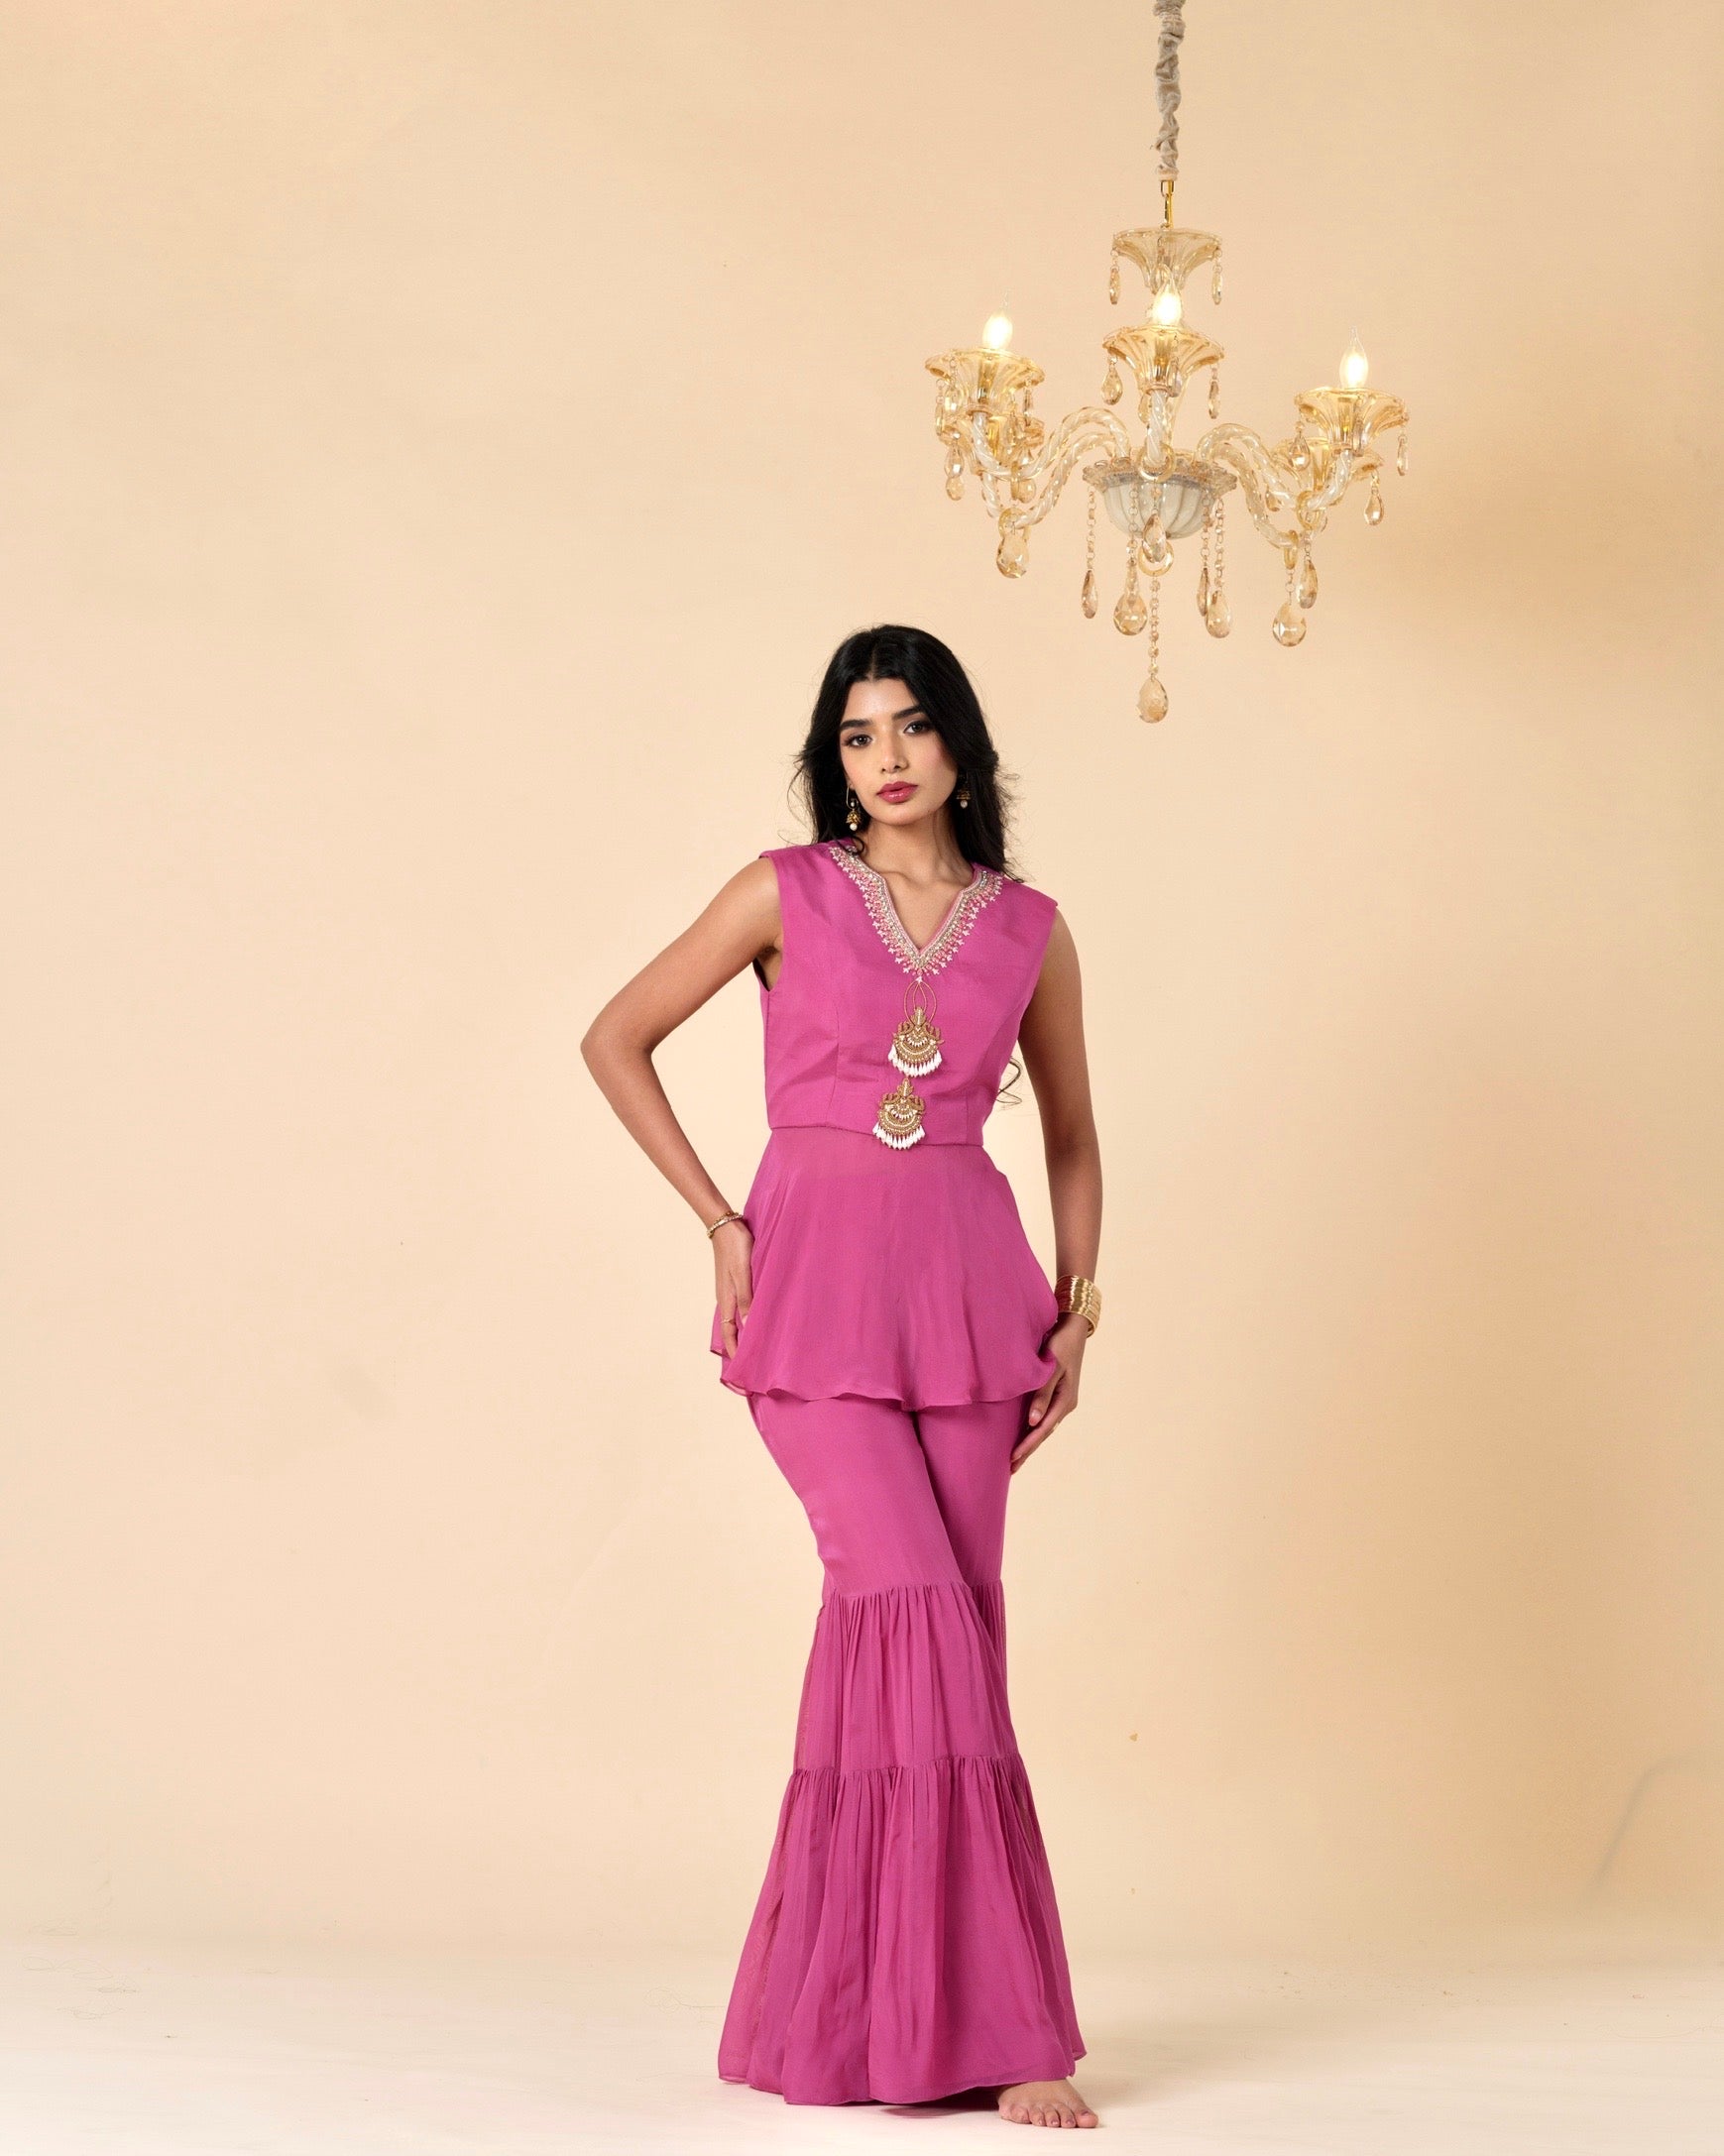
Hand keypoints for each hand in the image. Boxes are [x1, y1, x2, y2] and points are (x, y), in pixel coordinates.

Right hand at [713, 1218, 754, 1358]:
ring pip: (736, 1318)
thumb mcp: (743, 1272)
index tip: (742, 1370)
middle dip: (740, 1346)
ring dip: (744, 1332)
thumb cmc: (736, 1247)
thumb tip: (748, 1326)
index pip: (729, 1333)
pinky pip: (740, 1306)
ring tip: (758, 1345)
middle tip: (754, 1362)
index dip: (735, 1351)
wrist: (725, 1224)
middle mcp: (726, 1298)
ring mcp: (730, 1289)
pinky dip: (747, 1317)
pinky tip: (757, 1317)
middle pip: (731, 1329)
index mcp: (726, 1299)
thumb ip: (746, 1298)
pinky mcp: (735, 1281)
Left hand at [1011, 1313, 1087, 1471]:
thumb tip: (1033, 1421)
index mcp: (1065, 1401)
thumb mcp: (1052, 1368)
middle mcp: (1065, 1405)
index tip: (1012, 1459)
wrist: (1073, 1327)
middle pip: (1043, 1433)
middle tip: (1011, 1469)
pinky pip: (1043, 1417)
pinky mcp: (1057, 1394)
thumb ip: (1042, 1393)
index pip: (1043, 1430)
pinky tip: (1023, 1435)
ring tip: (1015, 1459)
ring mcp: (1062, 1401)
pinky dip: (1032, 1428)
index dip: (1027, 1445)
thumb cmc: (1061, 1344)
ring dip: (1030, 1442)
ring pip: (1043, 1427)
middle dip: (1028, 1451)